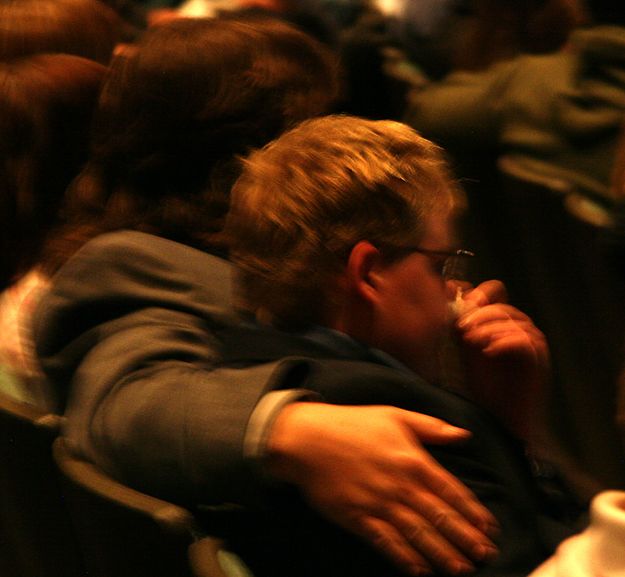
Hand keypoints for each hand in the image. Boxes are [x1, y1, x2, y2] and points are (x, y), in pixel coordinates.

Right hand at [266, 402, 498, 575]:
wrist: (308, 439)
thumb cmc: (352, 424)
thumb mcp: (395, 415)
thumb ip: (431, 427)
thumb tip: (463, 435)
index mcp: (413, 460)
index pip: (451, 491)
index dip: (473, 511)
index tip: (489, 528)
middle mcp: (401, 485)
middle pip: (440, 518)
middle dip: (466, 539)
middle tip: (486, 556)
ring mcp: (380, 504)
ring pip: (419, 535)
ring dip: (443, 554)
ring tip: (462, 569)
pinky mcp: (358, 519)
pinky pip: (387, 544)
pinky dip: (405, 559)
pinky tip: (420, 571)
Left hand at [456, 280, 549, 439]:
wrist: (500, 419)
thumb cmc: (484, 385)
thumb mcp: (466, 348)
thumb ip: (460, 322)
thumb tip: (449, 288)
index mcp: (502, 323)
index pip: (495, 292)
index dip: (477, 294)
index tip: (459, 305)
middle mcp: (520, 329)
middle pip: (502, 306)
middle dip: (479, 313)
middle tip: (461, 327)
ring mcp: (532, 344)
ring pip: (514, 321)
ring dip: (489, 327)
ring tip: (470, 340)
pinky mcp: (538, 361)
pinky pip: (525, 341)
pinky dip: (504, 342)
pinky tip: (487, 352)